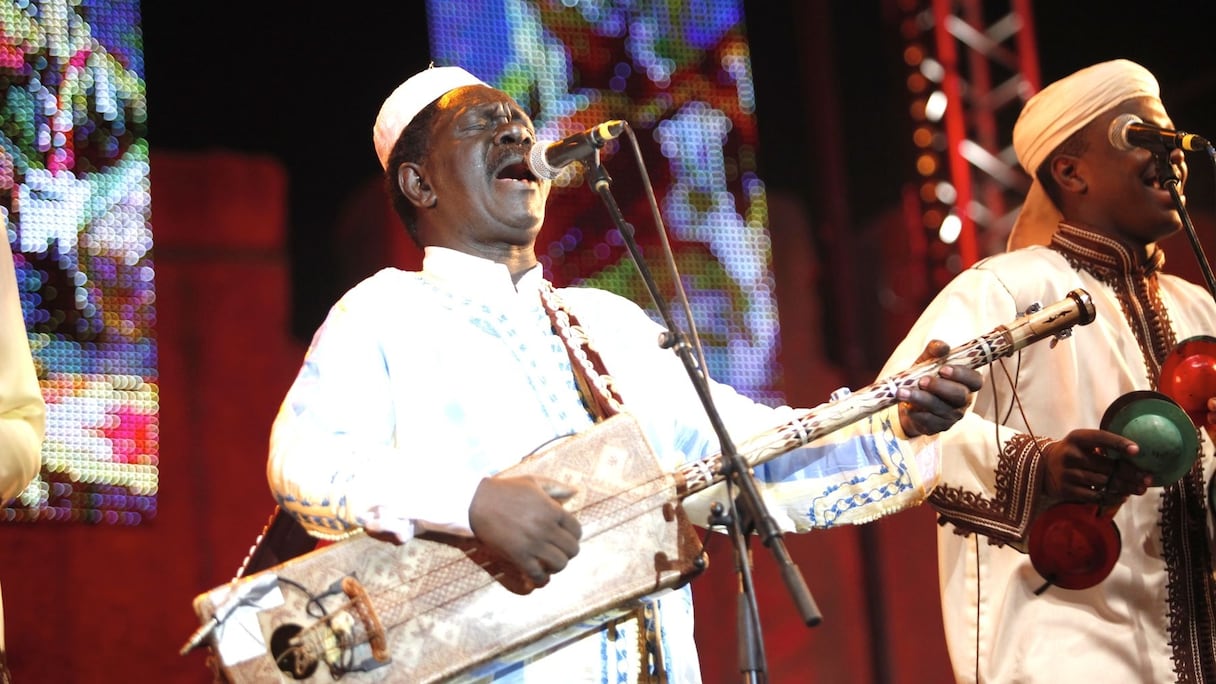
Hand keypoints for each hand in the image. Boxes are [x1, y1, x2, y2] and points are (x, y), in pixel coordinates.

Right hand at [468, 475, 581, 589]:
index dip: (573, 536)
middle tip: (557, 551)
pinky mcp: (518, 555)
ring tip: (548, 563)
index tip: (564, 538)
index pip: (577, 531)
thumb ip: (557, 487)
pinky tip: (538, 576)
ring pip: (560, 564)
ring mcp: (533, 543)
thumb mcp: (534, 482)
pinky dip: (540, 579)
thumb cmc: (506, 490)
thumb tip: (576, 492)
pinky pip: (538, 574)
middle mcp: (546, 527)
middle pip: (572, 550)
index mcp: (553, 510)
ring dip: (556, 566)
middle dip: (567, 552)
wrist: (477, 502)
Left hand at [898, 339, 983, 436]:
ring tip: (902, 392)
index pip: (975, 380)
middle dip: (940, 387)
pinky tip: (907, 407)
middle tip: (922, 381)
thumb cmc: (923, 375)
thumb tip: (943, 347)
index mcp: (966, 382)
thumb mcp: (927, 361)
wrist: (907, 399)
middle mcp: (963, 400)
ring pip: (941, 409)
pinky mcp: (939, 427)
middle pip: (959, 396)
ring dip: (921, 399)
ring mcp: (952, 416)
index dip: (962, 375)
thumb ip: (935, 351)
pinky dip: (917, 414)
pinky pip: (930, 422)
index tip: (943, 369)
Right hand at [1041, 428, 1151, 504]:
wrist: (1044, 467)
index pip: (1100, 438)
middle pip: (1107, 466)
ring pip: (1104, 483)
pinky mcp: (1067, 490)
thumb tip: (1137, 457)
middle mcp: (1071, 455)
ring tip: (1139, 489)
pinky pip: (1096, 496)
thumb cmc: (1074, 454)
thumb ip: (1103, 446)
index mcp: (1077, 438)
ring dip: (1125, 487)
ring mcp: (1068, 473)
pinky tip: (1122, 496)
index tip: (1137, 450)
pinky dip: (1112, 497)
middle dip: (1131, 474)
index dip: (1119, 443)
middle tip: (1148, 479)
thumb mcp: (1082, 443)